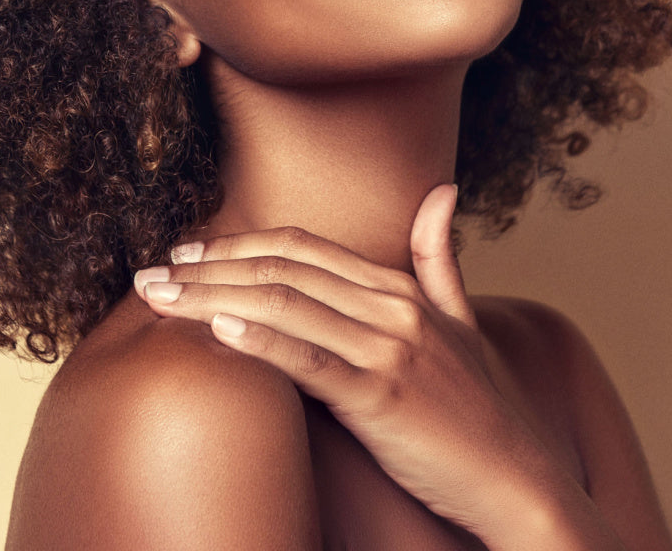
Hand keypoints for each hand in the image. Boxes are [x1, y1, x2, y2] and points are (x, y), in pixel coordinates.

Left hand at [132, 185, 564, 541]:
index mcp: (399, 288)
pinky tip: (218, 331)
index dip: (239, 244)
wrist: (518, 480)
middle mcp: (391, 306)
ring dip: (211, 297)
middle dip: (209, 267)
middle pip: (282, 269)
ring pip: (284, 305)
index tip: (189, 252)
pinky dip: (262, 339)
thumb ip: (439, 256)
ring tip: (159, 298)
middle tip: (153, 273)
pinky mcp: (383, 395)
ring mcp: (388, 348)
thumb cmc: (482, 407)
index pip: (302, 248)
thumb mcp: (463, 320)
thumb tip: (442, 190)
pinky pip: (311, 360)